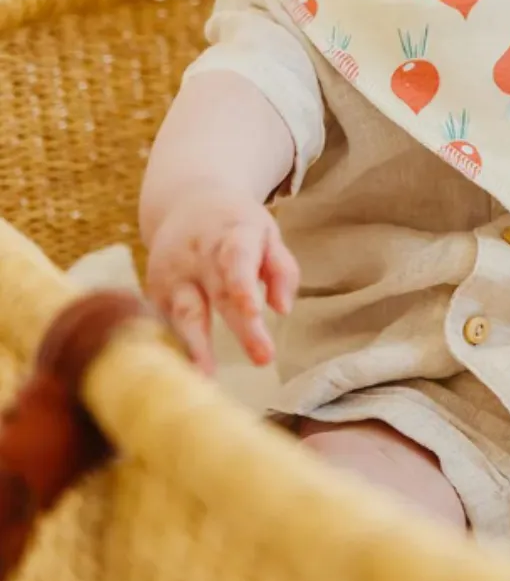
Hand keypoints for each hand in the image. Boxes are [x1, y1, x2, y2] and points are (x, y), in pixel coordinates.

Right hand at [145, 188, 299, 372]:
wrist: (185, 202)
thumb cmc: (237, 225)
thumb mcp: (267, 233)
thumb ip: (281, 269)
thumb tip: (283, 309)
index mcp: (231, 234)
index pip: (237, 259)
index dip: (243, 284)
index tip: (255, 311)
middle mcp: (198, 255)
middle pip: (219, 294)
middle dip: (242, 328)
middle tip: (264, 358)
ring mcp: (173, 274)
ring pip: (184, 313)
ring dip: (196, 347)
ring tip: (207, 377)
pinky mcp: (156, 292)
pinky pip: (165, 324)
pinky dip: (175, 349)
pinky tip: (183, 378)